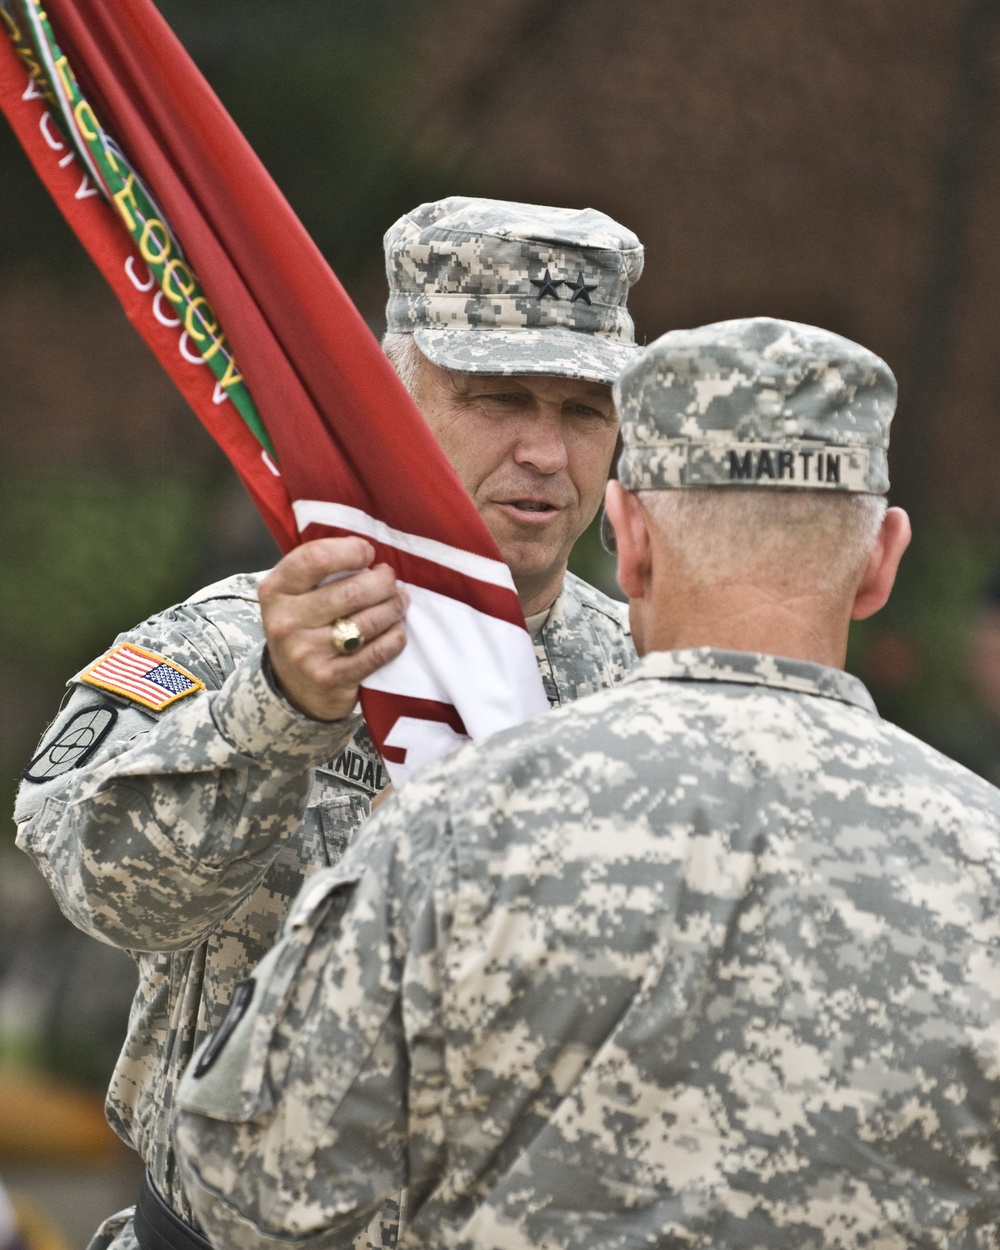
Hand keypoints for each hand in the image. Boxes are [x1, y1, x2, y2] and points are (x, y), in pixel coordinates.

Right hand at [258, 538, 407, 721]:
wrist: (294, 688)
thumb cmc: (305, 627)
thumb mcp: (297, 594)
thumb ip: (321, 569)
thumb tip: (370, 549)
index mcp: (276, 590)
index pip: (316, 558)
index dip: (351, 551)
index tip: (368, 553)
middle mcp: (286, 621)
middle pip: (353, 591)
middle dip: (383, 582)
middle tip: (391, 581)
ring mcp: (307, 653)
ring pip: (369, 621)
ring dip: (394, 608)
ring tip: (399, 603)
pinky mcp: (330, 679)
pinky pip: (377, 651)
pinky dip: (394, 638)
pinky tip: (396, 631)